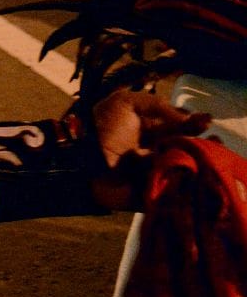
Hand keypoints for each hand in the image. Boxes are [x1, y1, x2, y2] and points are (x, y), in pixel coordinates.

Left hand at [89, 87, 210, 208]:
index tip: (205, 120)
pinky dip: (186, 184)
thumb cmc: (101, 127)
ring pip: (182, 168)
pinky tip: (197, 176)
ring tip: (212, 157)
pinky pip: (173, 190)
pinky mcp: (152, 193)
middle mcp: (155, 149)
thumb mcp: (126, 103)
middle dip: (200, 143)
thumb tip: (185, 117)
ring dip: (198, 163)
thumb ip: (156, 105)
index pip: (178, 126)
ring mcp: (154, 172)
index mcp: (149, 129)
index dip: (192, 123)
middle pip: (184, 147)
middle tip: (215, 141)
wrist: (82, 159)